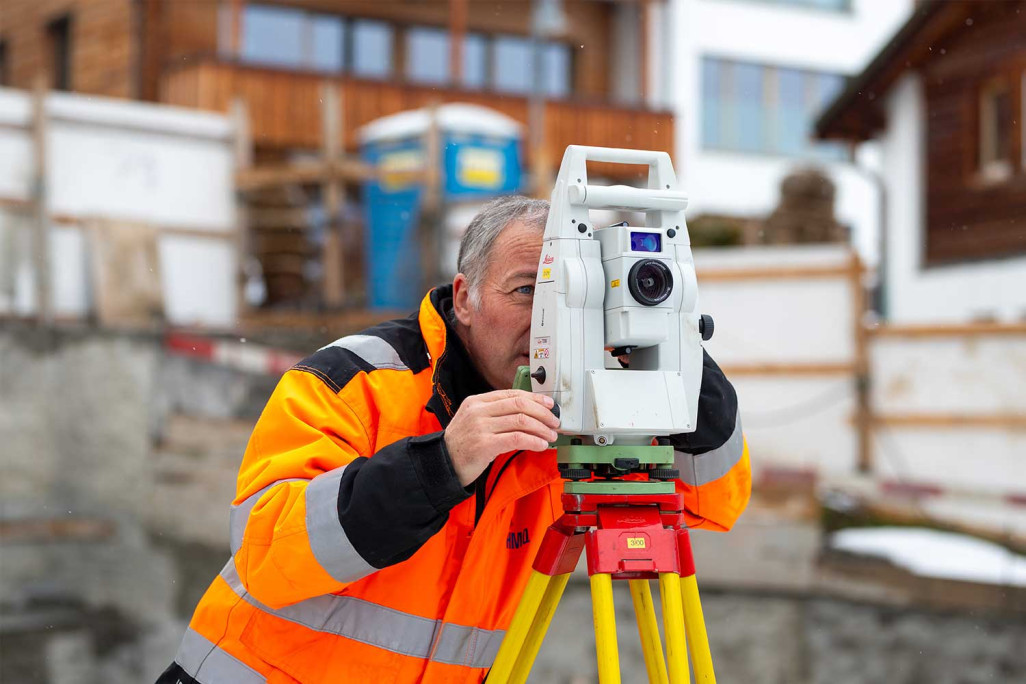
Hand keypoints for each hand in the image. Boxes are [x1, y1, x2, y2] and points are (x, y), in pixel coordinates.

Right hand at [444, 390, 559, 486]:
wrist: (443, 463)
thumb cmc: (462, 444)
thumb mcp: (474, 420)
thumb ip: (495, 413)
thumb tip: (528, 413)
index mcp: (477, 401)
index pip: (512, 394)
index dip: (535, 399)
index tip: (549, 405)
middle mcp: (478, 411)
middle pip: (520, 405)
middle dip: (543, 413)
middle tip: (554, 422)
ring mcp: (481, 427)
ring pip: (521, 421)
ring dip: (541, 429)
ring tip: (550, 436)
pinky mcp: (485, 445)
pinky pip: (517, 439)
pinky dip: (533, 441)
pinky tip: (541, 445)